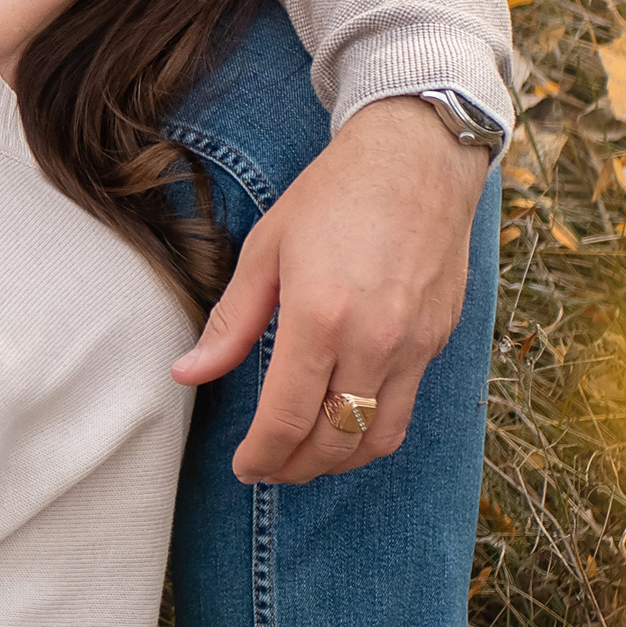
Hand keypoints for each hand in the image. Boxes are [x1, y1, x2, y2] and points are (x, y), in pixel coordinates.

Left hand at [172, 94, 486, 484]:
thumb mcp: (265, 250)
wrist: (415, 159)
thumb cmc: (333, 196)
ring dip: (337, 462)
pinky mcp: (438, 341)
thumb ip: (230, 323)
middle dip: (294, 468)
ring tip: (303, 457)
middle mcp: (373, 341)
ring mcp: (413, 346)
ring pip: (377, 439)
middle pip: (333, 442)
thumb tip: (187, 373)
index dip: (261, 455)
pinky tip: (344, 422)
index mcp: (319, 317)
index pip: (287, 418)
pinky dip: (371, 432)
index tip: (243, 466)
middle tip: (267, 467)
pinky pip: (404, 409)